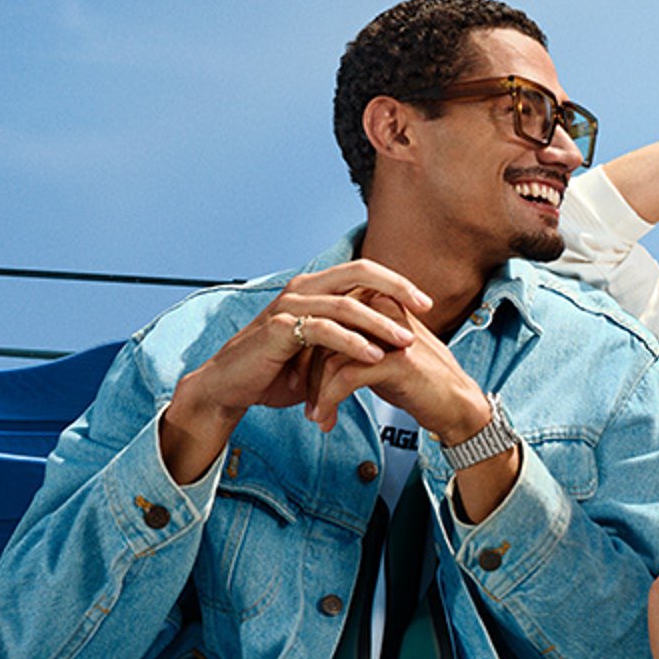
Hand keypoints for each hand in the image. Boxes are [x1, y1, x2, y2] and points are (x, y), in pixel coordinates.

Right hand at [161, 261, 430, 479]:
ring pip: (345, 304)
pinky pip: (323, 330)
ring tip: (406, 342)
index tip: (425, 301)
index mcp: (314, 287)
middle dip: (396, 287)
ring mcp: (289, 305)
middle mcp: (302, 288)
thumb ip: (350, 340)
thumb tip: (391, 344)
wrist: (232, 387)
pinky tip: (373, 356)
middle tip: (426, 307)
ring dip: (379, 323)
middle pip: (358, 273)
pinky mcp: (279, 329)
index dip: (395, 281)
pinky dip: (352, 342)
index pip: (362, 271)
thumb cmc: (277, 370)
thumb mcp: (321, 352)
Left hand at [306, 292, 490, 439]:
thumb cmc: (416, 381)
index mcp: (377, 301)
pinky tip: (325, 418)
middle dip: (304, 370)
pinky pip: (345, 378)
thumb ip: (351, 340)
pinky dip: (329, 401)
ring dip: (315, 391)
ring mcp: (390, 334)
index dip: (304, 349)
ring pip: (329, 358)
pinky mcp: (396, 361)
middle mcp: (383, 310)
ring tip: (313, 415)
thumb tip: (311, 346)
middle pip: (322, 335)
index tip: (296, 377)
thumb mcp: (379, 352)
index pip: (325, 317)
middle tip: (297, 397)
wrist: (456, 405)